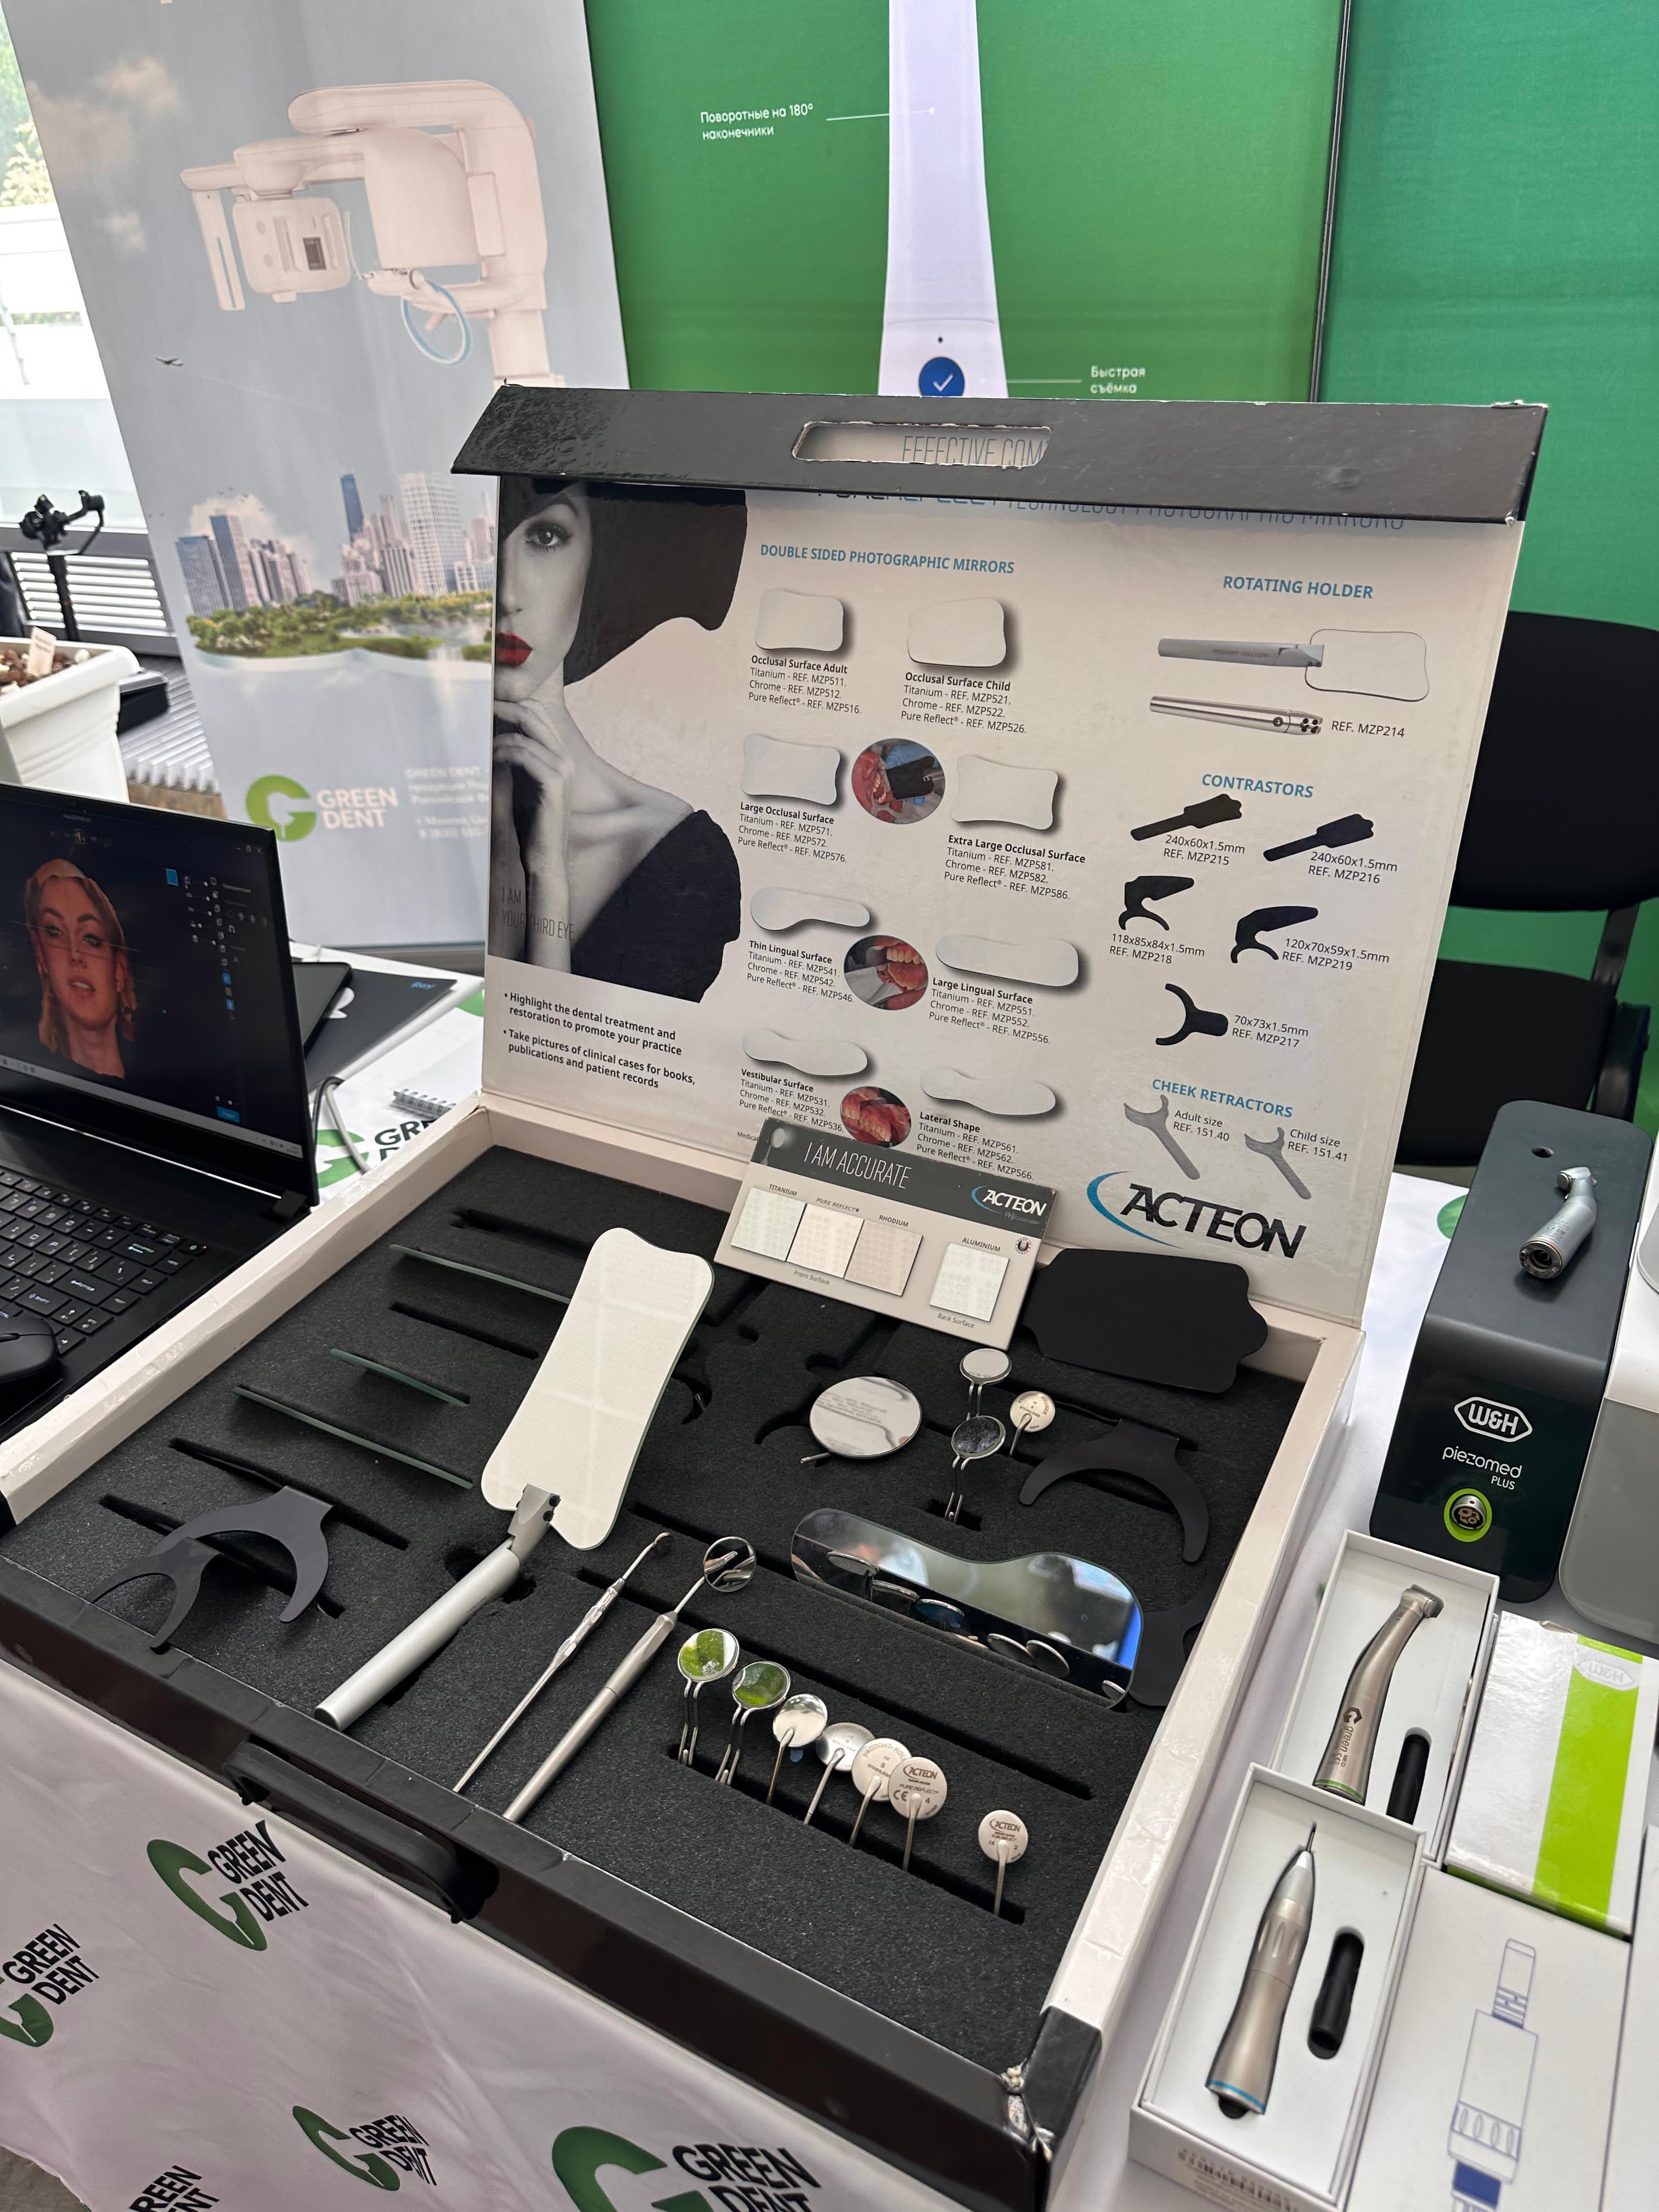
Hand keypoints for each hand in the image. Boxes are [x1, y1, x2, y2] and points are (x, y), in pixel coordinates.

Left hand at [493, 695, 573, 878]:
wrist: (544, 857)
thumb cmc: (529, 823)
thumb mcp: (519, 782)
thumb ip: (512, 757)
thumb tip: (488, 732)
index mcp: (559, 756)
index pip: (537, 714)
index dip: (511, 704)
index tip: (485, 701)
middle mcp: (565, 758)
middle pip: (533, 715)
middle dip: (503, 709)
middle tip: (477, 707)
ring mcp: (563, 770)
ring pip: (525, 735)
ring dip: (496, 739)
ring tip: (479, 748)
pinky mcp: (555, 784)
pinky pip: (524, 755)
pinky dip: (503, 754)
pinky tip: (490, 761)